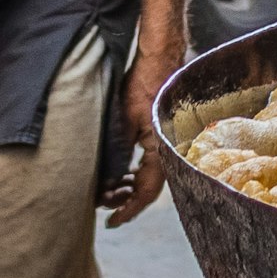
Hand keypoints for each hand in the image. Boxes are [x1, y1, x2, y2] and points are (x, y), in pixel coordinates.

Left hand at [107, 20, 186, 224]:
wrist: (162, 56)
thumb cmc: (144, 84)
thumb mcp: (123, 122)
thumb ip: (116, 155)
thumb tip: (107, 184)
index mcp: (163, 149)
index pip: (147, 192)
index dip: (128, 209)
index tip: (111, 221)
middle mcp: (171, 148)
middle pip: (150, 187)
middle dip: (127, 199)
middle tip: (105, 204)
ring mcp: (170, 140)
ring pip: (152, 175)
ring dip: (131, 185)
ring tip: (111, 189)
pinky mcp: (166, 133)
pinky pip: (154, 161)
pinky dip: (138, 171)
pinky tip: (124, 171)